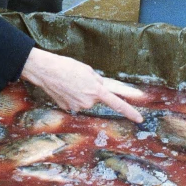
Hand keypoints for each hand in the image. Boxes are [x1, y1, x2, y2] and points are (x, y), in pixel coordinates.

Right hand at [20, 48, 146, 121]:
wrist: (46, 71)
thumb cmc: (67, 67)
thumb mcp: (88, 70)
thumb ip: (98, 81)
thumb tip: (101, 87)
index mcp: (97, 91)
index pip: (118, 104)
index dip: (130, 112)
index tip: (139, 119)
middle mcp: (88, 102)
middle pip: (95, 99)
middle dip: (91, 91)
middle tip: (80, 80)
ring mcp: (77, 107)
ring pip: (84, 101)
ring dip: (80, 93)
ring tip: (70, 82)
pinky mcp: (67, 108)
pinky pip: (74, 103)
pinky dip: (71, 96)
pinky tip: (64, 88)